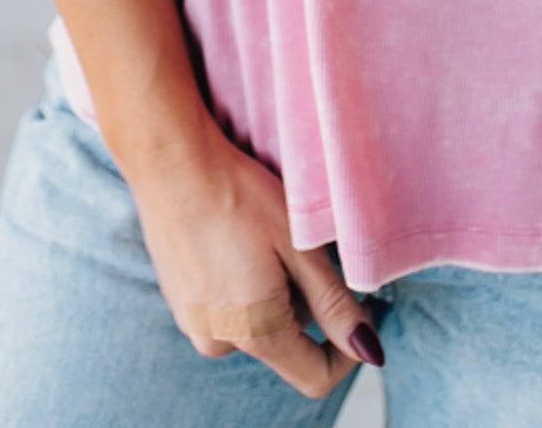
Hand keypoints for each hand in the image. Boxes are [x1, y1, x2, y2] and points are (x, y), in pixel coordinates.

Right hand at [122, 125, 384, 398]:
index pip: (314, 377)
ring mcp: (193, 325)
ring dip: (276, 291)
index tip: (362, 303)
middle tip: (304, 245)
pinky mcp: (181, 304)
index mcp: (255, 333)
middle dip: (308, 304)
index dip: (347, 349)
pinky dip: (246, 284)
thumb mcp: (300, 246)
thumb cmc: (240, 196)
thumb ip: (335, 305)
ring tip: (267, 236)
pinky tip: (239, 239)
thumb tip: (369, 351)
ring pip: (259, 323)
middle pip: (288, 344)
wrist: (171, 164)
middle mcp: (219, 342)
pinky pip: (229, 309)